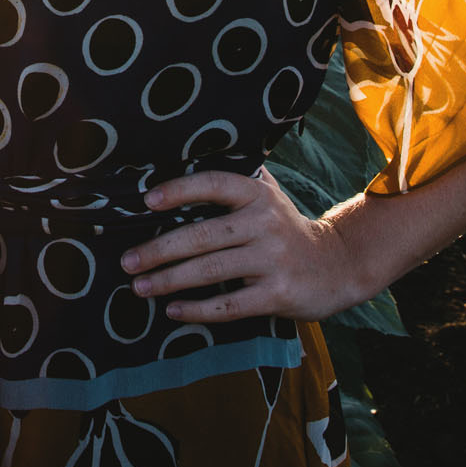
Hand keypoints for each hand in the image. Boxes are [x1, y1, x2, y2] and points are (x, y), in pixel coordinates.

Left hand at [118, 170, 391, 323]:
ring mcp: (273, 260)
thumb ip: (236, 181)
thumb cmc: (286, 229)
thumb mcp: (268, 197)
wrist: (338, 266)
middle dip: (159, 249)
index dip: (181, 190)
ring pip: (211, 270)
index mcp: (258, 195)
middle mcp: (266, 224)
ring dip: (169, 280)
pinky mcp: (278, 294)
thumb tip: (184, 156)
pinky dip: (198, 309)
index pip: (215, 185)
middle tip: (127, 260)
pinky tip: (173, 310)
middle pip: (203, 235)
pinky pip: (230, 304)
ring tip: (139, 287)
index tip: (147, 200)